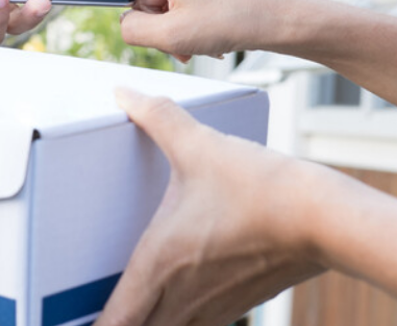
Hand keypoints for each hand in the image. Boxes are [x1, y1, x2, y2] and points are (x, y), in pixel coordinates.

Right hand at [40, 0, 292, 60]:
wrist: (286, 19)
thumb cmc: (237, 21)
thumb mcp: (173, 35)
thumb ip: (133, 31)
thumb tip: (127, 23)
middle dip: (148, 18)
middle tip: (174, 40)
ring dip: (168, 23)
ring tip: (194, 42)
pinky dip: (180, 16)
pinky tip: (201, 34)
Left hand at [95, 88, 326, 325]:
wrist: (327, 219)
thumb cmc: (261, 188)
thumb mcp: (199, 145)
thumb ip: (157, 117)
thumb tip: (124, 92)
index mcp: (160, 263)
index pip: (116, 319)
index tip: (68, 322)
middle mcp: (182, 294)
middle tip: (87, 316)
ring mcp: (214, 305)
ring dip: (147, 323)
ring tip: (127, 310)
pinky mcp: (239, 302)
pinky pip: (197, 323)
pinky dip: (177, 319)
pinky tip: (172, 303)